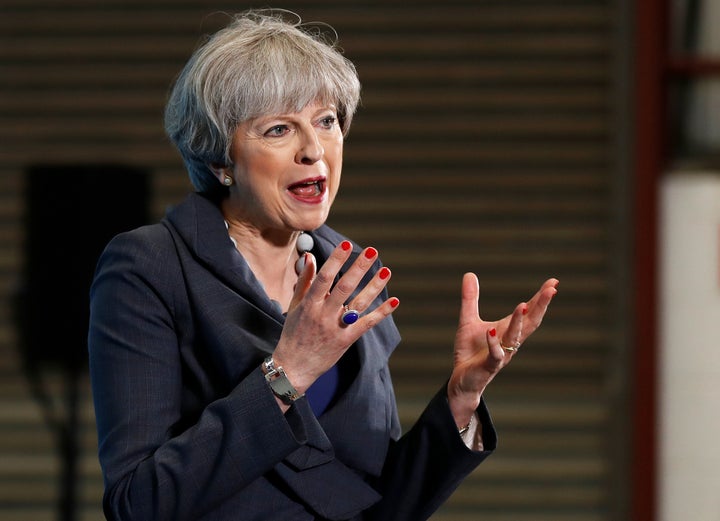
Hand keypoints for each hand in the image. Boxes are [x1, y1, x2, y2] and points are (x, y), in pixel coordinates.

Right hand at [272, 241, 398, 395]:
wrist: (294, 367)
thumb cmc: (294, 333)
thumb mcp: (294, 306)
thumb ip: (304, 281)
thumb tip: (310, 257)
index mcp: (309, 304)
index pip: (324, 278)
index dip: (336, 260)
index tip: (347, 244)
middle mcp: (323, 315)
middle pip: (344, 288)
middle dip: (358, 268)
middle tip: (372, 251)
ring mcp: (336, 328)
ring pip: (359, 304)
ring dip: (374, 287)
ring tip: (386, 270)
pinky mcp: (347, 340)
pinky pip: (367, 324)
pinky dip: (381, 313)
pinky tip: (395, 301)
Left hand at [447, 273, 557, 427]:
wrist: (462, 380)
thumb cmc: (470, 352)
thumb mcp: (468, 320)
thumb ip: (470, 298)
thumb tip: (469, 273)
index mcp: (508, 330)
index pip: (529, 312)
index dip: (541, 298)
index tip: (553, 283)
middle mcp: (510, 342)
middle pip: (530, 323)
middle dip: (541, 306)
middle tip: (552, 290)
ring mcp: (501, 354)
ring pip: (515, 337)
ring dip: (519, 322)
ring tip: (523, 304)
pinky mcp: (489, 366)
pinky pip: (495, 354)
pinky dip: (494, 343)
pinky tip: (491, 330)